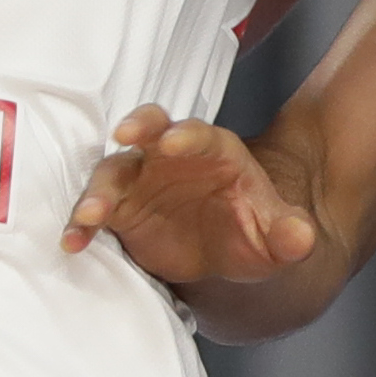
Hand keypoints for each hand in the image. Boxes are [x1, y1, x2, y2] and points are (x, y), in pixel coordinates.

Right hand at [63, 105, 320, 280]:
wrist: (229, 249)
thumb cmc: (254, 229)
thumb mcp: (279, 235)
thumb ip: (289, 233)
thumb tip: (302, 237)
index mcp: (215, 151)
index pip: (201, 134)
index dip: (187, 134)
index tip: (174, 141)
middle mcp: (172, 157)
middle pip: (151, 130)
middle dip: (139, 128)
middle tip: (125, 135)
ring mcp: (142, 181)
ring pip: (113, 171)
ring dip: (98, 189)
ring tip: (89, 215)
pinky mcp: (119, 210)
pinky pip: (94, 212)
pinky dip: (81, 224)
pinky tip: (73, 242)